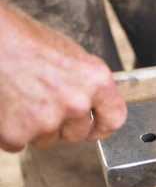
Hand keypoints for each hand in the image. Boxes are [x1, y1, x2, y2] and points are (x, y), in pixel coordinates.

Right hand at [0, 2, 126, 151]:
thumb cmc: (27, 41)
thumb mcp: (73, 55)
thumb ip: (88, 84)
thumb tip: (94, 103)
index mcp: (96, 81)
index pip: (114, 119)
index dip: (103, 125)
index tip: (96, 127)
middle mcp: (76, 103)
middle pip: (78, 134)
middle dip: (63, 125)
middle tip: (45, 102)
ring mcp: (47, 120)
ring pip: (47, 140)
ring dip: (36, 127)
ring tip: (23, 98)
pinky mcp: (17, 133)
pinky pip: (18, 144)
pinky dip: (11, 131)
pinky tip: (8, 107)